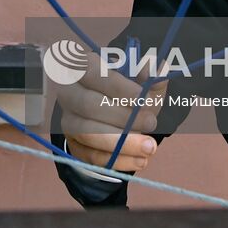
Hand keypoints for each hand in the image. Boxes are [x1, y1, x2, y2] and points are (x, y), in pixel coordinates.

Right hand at [58, 54, 167, 174]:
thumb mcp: (141, 81)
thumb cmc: (128, 92)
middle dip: (123, 117)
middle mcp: (69, 92)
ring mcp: (68, 119)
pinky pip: (90, 156)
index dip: (119, 88)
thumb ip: (150, 75)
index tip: (144, 99)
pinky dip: (118, 160)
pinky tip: (140, 160)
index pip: (95, 74)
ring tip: (149, 148)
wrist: (115, 113)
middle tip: (151, 124)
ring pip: (87, 133)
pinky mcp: (73, 144)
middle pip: (88, 105)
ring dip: (121, 143)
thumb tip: (159, 68)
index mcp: (82, 66)